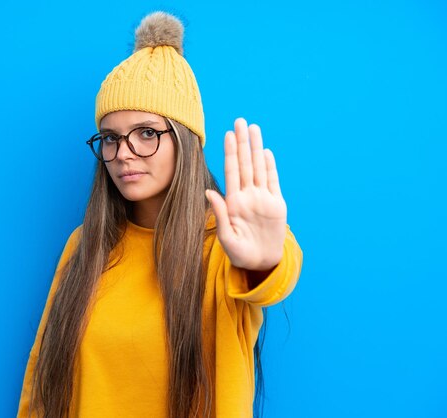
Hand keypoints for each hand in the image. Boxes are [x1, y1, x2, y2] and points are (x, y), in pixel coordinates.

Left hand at [205, 118, 287, 270]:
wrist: (261, 264)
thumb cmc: (240, 254)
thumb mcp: (227, 237)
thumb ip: (220, 214)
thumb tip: (209, 192)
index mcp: (234, 202)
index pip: (231, 171)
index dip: (230, 153)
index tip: (227, 134)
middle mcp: (248, 196)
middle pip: (245, 163)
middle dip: (243, 142)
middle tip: (240, 121)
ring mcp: (263, 198)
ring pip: (259, 167)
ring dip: (256, 148)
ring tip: (254, 128)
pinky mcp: (277, 205)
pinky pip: (273, 181)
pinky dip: (270, 166)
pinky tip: (265, 152)